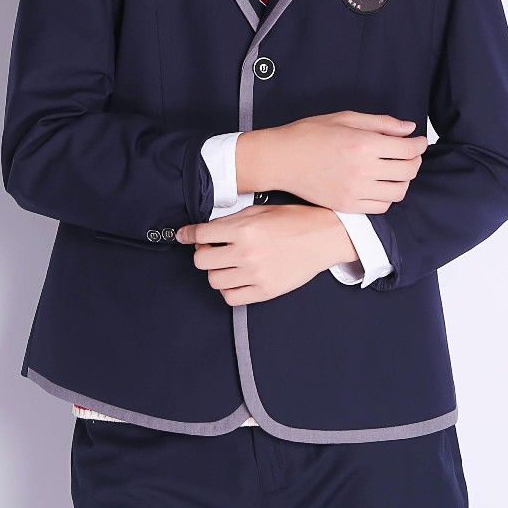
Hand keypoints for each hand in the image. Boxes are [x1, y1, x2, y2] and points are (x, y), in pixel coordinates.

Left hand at [175, 203, 346, 304]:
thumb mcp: (260, 210)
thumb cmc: (295, 220)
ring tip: (225, 263)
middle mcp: (246, 253)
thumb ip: (231, 221)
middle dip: (202, 252)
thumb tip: (207, 230)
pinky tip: (236, 277)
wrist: (325, 236)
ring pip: (213, 280)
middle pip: (201, 260)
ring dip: (214, 270)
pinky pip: (231, 297)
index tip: (182, 235)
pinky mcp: (265, 291)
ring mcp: (256, 274)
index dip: (186, 234)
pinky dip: (228, 289)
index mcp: (244, 229)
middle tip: (210, 247)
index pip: (200, 234)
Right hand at [263, 112, 426, 211]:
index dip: (419, 145)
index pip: (408, 149)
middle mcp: (362, 170)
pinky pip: (380, 207)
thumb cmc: (309, 135)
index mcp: (363, 144)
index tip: (418, 142)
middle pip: (408, 171)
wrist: (281, 159)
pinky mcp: (347, 205)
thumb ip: (381, 123)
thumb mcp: (345, 118)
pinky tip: (380, 186)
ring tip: (395, 171)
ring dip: (403, 181)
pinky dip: (387, 197)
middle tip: (410, 154)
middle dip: (415, 161)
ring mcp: (355, 191)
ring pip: (398, 192)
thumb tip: (408, 129)